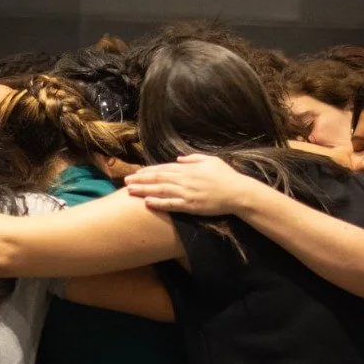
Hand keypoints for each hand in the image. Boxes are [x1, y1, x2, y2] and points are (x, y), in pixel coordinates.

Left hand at [123, 154, 256, 215]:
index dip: (149, 170)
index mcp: (189, 169)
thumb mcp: (211, 160)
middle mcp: (185, 179)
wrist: (238, 192)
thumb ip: (193, 159)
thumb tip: (179, 159)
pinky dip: (158, 202)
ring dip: (144, 190)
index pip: (164, 168)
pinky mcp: (191, 205)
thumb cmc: (226, 176)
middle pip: (158, 178)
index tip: (137, 172)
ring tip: (129, 190)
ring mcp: (187, 192)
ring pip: (160, 190)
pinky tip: (146, 202)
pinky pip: (171, 204)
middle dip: (141, 179)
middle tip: (125, 180)